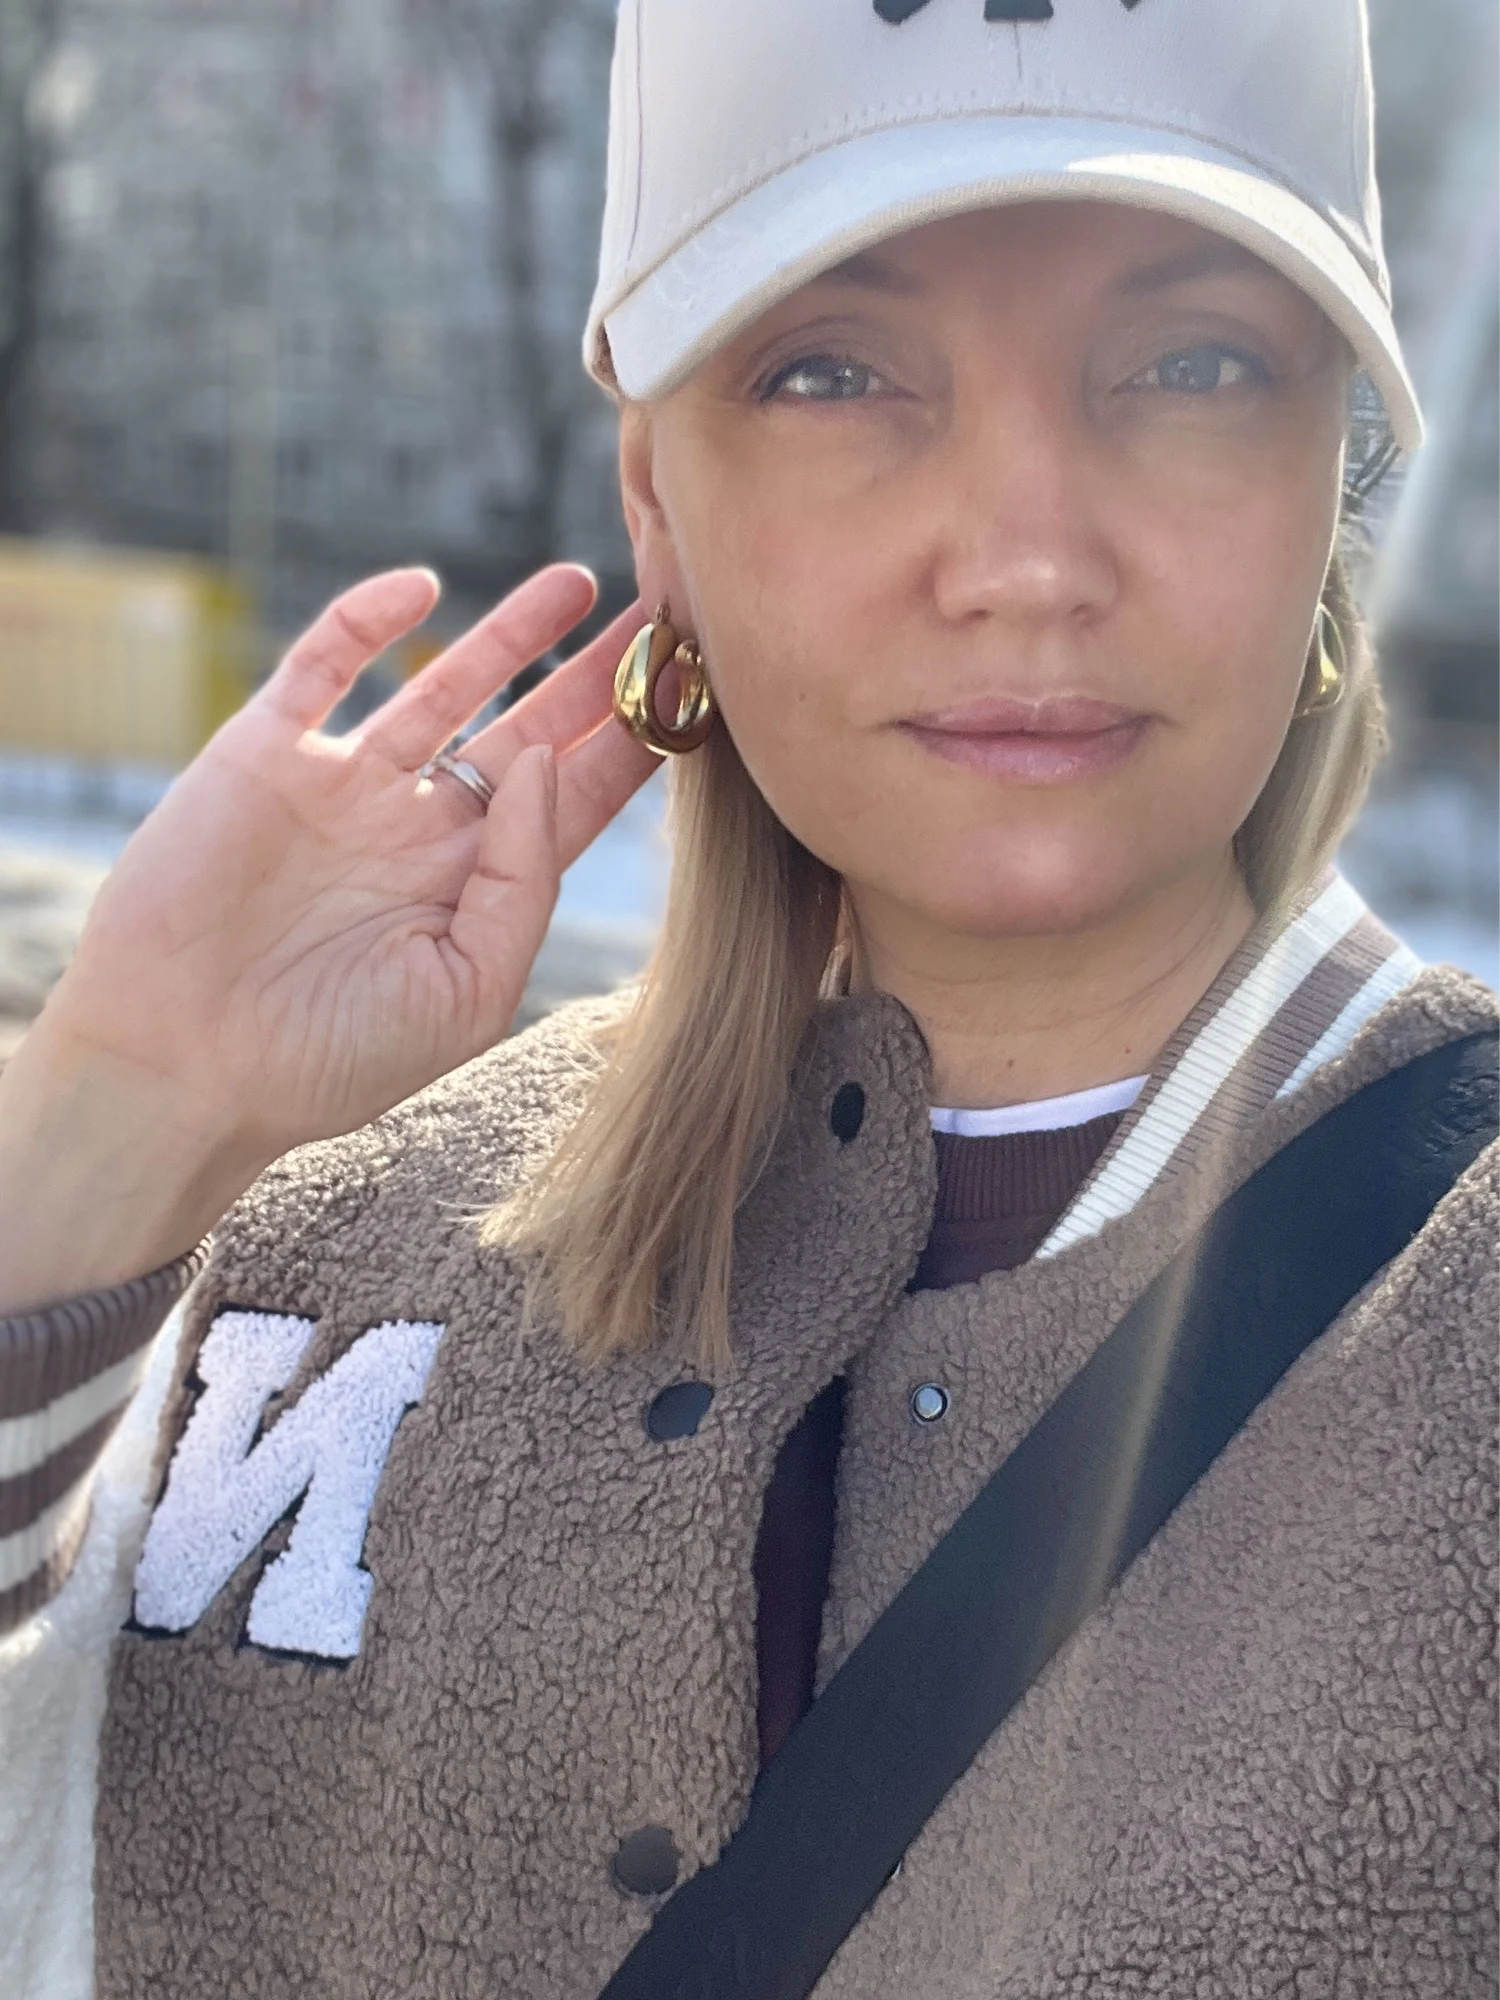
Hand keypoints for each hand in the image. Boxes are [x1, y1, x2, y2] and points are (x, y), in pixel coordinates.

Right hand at [0, 565, 658, 1307]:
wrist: (183, 1069)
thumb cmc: (330, 1057)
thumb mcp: (466, 990)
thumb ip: (521, 882)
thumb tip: (546, 766)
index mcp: (472, 889)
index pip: (571, 802)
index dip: (630, 747)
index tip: (693, 692)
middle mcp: (419, 828)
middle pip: (528, 733)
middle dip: (594, 679)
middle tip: (665, 616)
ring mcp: (344, 785)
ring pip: (442, 685)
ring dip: (510, 634)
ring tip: (578, 582)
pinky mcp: (264, 754)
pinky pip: (321, 668)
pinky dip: (365, 620)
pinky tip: (425, 586)